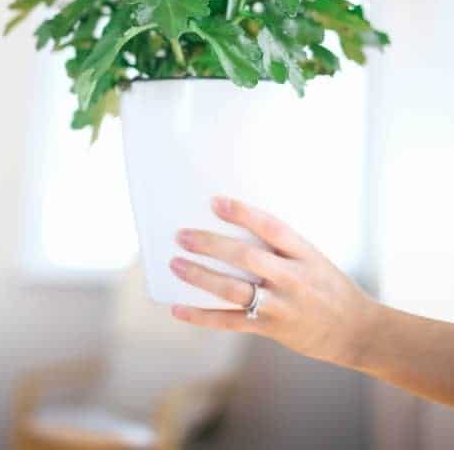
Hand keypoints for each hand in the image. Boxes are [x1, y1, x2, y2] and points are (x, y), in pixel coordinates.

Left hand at [170, 196, 377, 369]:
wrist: (355, 331)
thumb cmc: (329, 286)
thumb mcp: (313, 257)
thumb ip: (281, 244)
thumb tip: (235, 225)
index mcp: (304, 254)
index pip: (272, 228)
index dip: (243, 214)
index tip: (216, 201)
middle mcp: (293, 279)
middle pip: (246, 259)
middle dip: (211, 245)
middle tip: (183, 235)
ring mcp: (281, 306)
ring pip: (234, 291)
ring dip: (200, 277)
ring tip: (176, 264)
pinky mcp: (271, 329)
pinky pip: (230, 322)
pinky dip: (202, 316)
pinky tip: (180, 308)